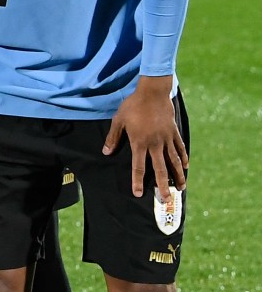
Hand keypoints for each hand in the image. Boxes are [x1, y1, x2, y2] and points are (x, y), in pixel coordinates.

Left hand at [102, 76, 186, 196]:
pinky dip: (183, 158)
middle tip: (166, 199)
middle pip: (160, 169)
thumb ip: (113, 138)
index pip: (138, 166)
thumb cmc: (133, 106)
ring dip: (178, 176)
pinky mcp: (174, 132)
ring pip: (173, 161)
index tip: (138, 193)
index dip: (138, 181)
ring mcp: (166, 139)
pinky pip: (180, 148)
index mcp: (139, 143)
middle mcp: (155, 144)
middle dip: (163, 185)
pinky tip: (185, 167)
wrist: (152, 93)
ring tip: (181, 188)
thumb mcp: (118, 121)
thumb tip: (106, 152)